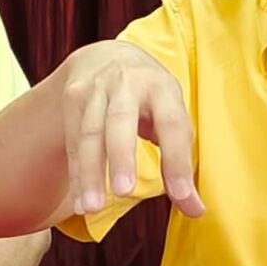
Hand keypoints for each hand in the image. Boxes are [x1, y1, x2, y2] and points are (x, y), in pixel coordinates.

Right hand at [55, 41, 202, 218]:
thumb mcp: (171, 114)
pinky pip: (73, 143)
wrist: (106, 57)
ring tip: (91, 208)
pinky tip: (80, 203)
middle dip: (121, 156)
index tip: (182, 195)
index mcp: (161, 86)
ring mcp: (95, 90)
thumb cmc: (149, 96)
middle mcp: (126, 83)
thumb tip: (194, 209)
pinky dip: (76, 176)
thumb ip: (181, 159)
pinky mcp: (72, 100)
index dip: (177, 160)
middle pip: (120, 121)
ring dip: (89, 174)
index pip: (171, 124)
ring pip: (89, 134)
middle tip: (125, 192)